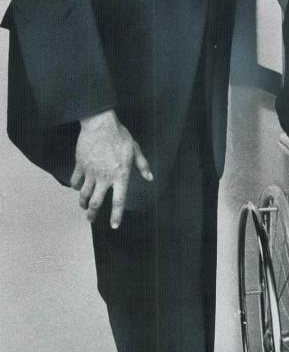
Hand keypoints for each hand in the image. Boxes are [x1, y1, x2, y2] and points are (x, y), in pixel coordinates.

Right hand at [70, 110, 152, 227]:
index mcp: (120, 176)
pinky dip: (75, 185)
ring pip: (84, 194)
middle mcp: (105, 178)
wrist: (100, 125)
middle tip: (91, 220)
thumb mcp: (135, 150)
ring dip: (83, 203)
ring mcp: (91, 173)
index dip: (116, 215)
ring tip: (84, 207)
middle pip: (96, 203)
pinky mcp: (80, 166)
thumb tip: (150, 178)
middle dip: (92, 214)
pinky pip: (75, 180)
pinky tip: (76, 187)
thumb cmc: (120, 136)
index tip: (114, 226)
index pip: (119, 200)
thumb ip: (142, 165)